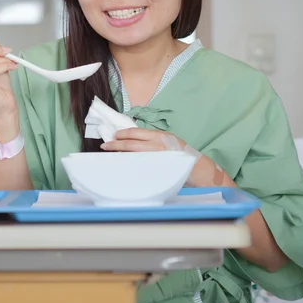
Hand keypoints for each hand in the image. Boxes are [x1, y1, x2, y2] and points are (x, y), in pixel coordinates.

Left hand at [101, 128, 225, 186]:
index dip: (123, 134)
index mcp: (158, 136)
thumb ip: (153, 140)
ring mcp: (155, 158)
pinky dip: (129, 165)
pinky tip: (123, 166)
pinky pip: (138, 166)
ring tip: (111, 154)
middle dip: (116, 144)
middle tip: (105, 145)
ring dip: (120, 155)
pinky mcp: (155, 169)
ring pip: (132, 155)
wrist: (196, 167)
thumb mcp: (168, 140)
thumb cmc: (181, 154)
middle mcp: (156, 145)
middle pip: (130, 143)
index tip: (114, 135)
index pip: (135, 132)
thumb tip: (135, 139)